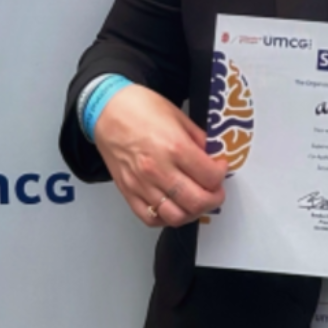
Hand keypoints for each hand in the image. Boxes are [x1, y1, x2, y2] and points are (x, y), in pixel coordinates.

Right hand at [93, 84, 226, 227]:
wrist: (106, 110)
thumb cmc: (139, 108)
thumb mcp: (178, 116)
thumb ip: (198, 140)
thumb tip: (212, 157)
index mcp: (175, 147)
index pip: (210, 176)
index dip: (221, 174)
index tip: (220, 168)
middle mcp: (159, 170)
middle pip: (197, 202)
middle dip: (214, 199)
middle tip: (216, 189)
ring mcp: (142, 185)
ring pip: (176, 216)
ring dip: (193, 212)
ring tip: (197, 200)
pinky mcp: (128, 192)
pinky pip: (150, 218)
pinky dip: (166, 219)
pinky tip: (174, 207)